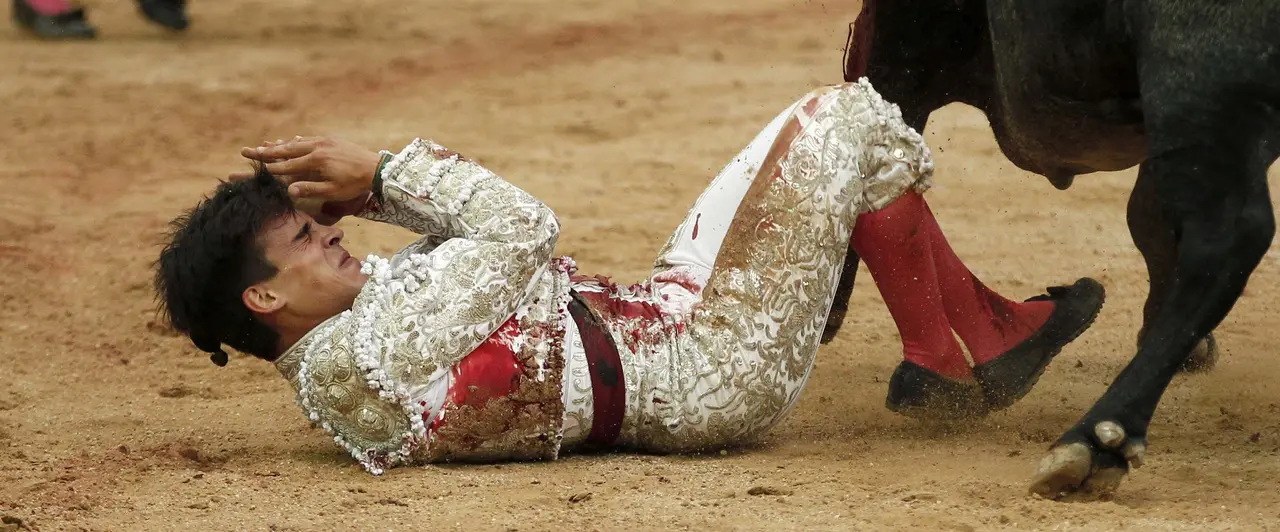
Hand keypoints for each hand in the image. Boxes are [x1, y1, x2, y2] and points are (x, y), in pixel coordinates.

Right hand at [237, 136, 381, 201]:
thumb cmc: (355, 183)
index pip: (287, 166)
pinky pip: (309, 139)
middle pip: (286, 150)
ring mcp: (324, 141)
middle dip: (265, 152)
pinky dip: (297, 141)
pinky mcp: (331, 140)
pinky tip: (290, 140)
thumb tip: (289, 191)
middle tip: (246, 151)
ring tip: (262, 145)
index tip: (254, 169)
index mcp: (316, 160)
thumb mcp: (333, 191)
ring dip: (279, 145)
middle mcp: (317, 147)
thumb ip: (310, 189)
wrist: (376, 168)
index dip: (270, 169)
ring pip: (296, 143)